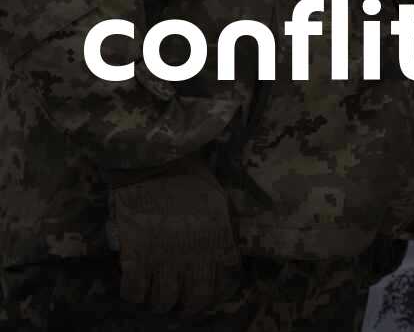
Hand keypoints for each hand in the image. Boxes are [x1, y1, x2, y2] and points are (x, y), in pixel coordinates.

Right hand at [106, 156, 239, 316]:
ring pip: (164, 300)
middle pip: (197, 298)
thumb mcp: (218, 201)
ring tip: (157, 301)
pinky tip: (134, 291)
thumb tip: (222, 253)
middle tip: (182, 308)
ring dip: (160, 304)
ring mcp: (165, 255)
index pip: (225, 281)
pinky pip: (135, 290)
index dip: (217, 294)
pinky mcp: (136, 253)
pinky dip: (133, 295)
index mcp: (218, 238)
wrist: (155, 159)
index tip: (210, 297)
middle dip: (190, 308)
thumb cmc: (188, 173)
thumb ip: (221, 229)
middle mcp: (195, 252)